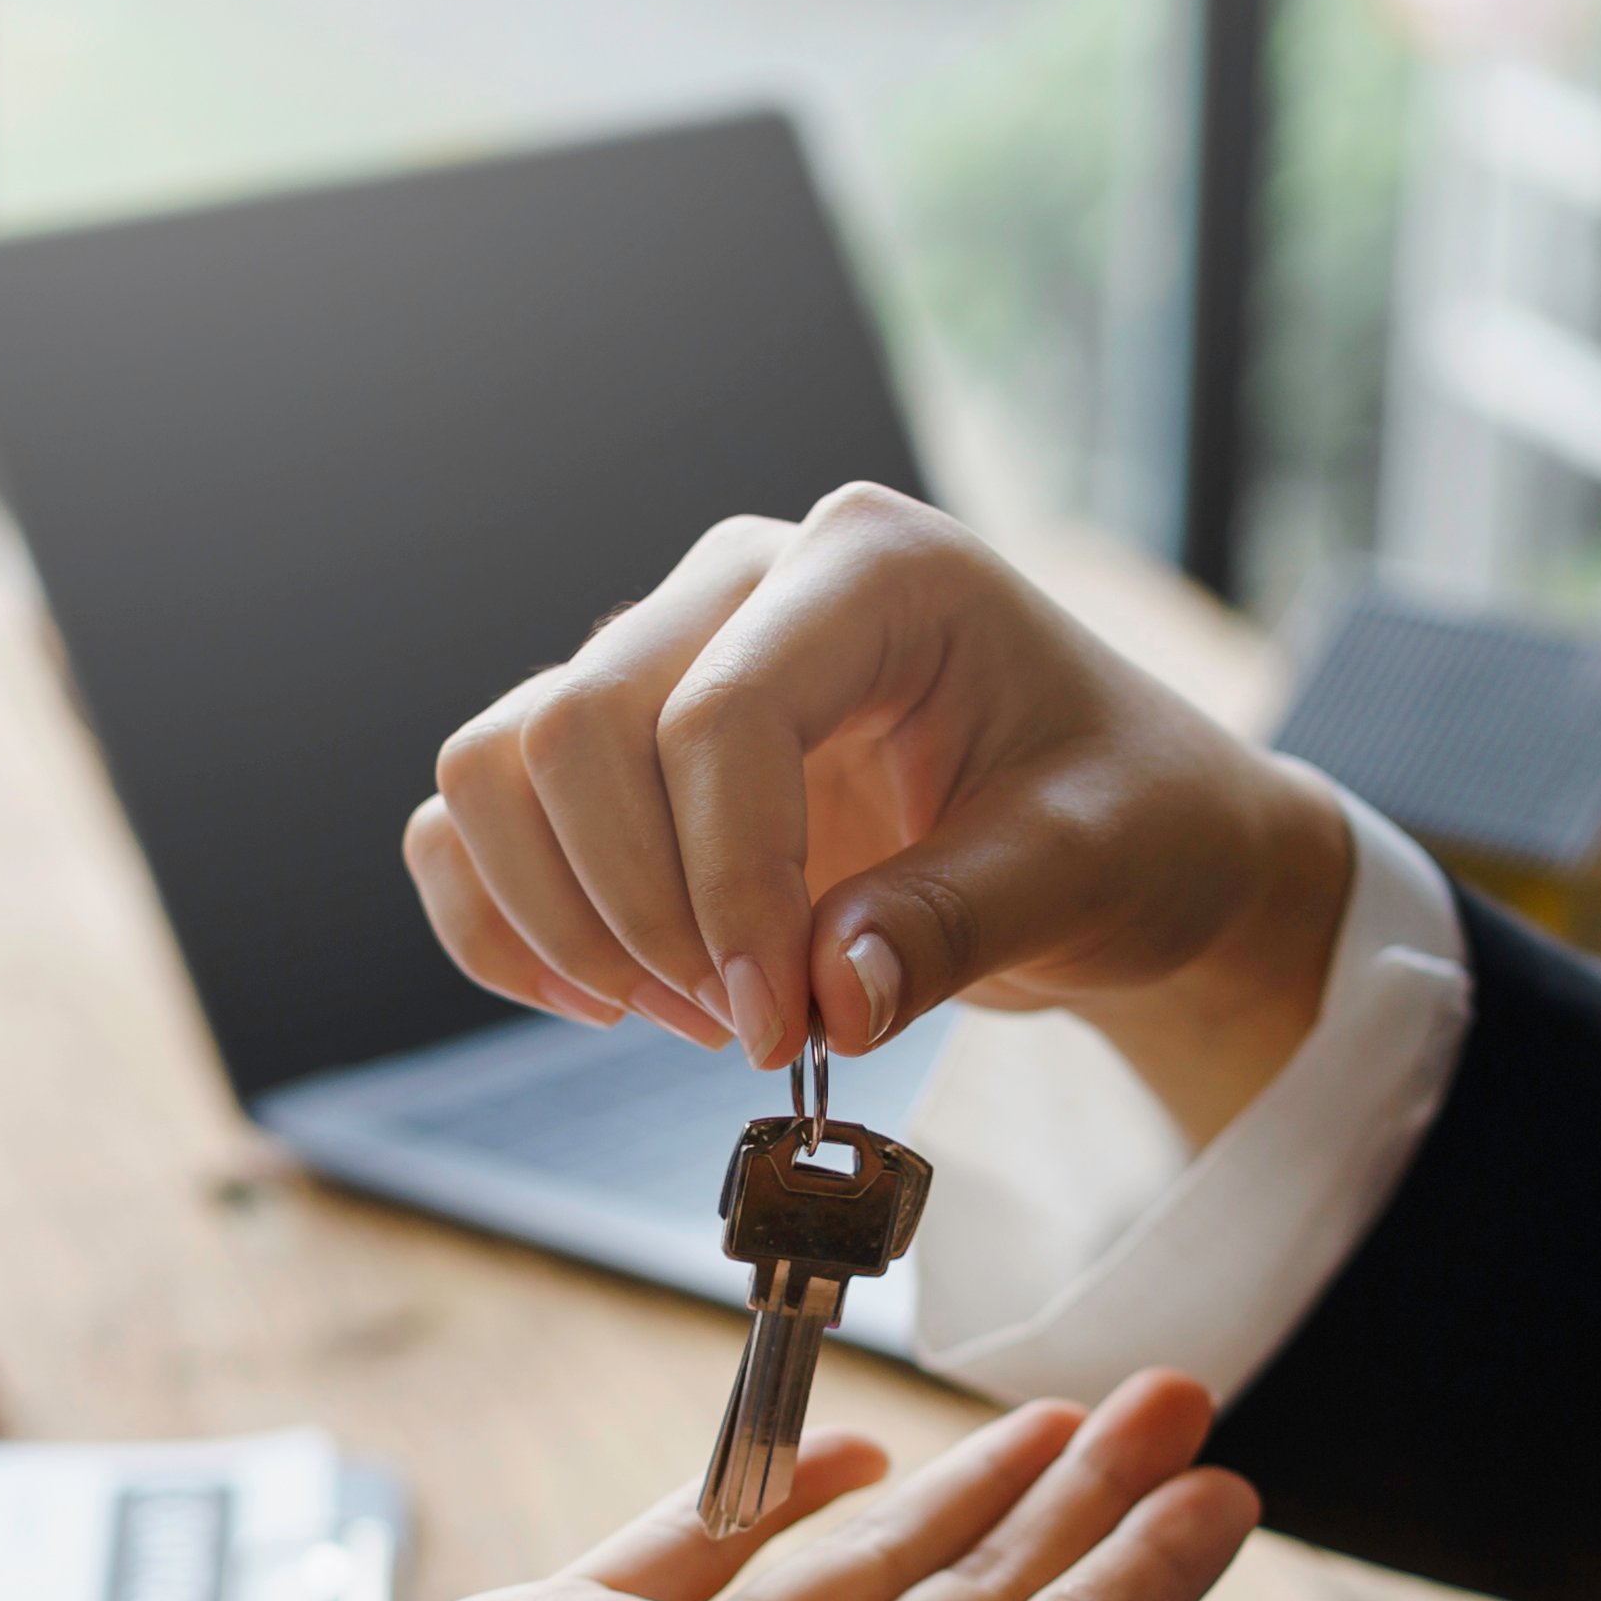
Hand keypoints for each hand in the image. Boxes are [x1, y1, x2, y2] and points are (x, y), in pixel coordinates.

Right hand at [105, 1373, 1260, 1600]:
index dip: (1145, 1574)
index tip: (1224, 1479)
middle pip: (982, 1600)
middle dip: (1080, 1504)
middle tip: (1172, 1395)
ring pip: (866, 1568)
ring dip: (964, 1493)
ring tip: (1051, 1414)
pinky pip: (719, 1546)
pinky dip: (787, 1495)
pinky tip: (841, 1450)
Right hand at [402, 486, 1353, 1142]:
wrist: (1126, 835)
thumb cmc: (1127, 819)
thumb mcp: (1088, 867)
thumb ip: (960, 920)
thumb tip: (828, 993)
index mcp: (873, 568)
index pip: (720, 713)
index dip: (724, 891)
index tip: (779, 1031)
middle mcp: (746, 583)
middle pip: (577, 728)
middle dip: (642, 914)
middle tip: (747, 1032)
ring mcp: (663, 654)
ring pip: (500, 763)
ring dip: (563, 921)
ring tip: (690, 1018)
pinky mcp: (618, 748)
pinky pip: (472, 816)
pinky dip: (499, 921)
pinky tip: (599, 1004)